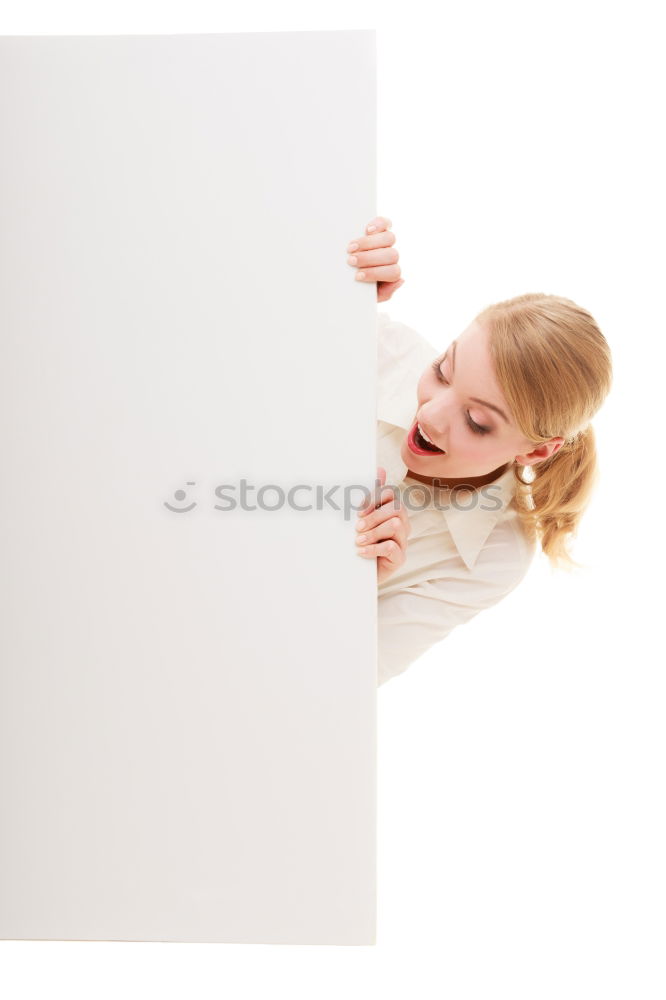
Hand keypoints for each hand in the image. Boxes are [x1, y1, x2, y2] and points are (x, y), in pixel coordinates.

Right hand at [346, 217, 404, 302]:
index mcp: (392, 273)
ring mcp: (387, 242)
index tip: (357, 276)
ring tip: (351, 248)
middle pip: (391, 255)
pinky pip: (385, 223)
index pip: (393, 272)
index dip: (375, 273)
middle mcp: (392, 257)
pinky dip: (378, 224)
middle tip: (351, 261)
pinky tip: (367, 230)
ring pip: (389, 238)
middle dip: (369, 258)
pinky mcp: (380, 229)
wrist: (353, 282)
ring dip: (368, 243)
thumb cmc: (362, 288)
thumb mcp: (372, 295)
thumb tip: (401, 280)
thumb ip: (386, 292)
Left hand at [355, 466, 410, 583]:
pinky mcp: (399, 558)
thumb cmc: (360, 540)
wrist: (356, 571)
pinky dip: (374, 549)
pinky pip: (392, 548)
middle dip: (374, 516)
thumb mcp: (361, 517)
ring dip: (374, 532)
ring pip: (396, 525)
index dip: (374, 498)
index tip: (358, 509)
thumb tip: (379, 469)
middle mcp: (401, 523)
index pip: (390, 494)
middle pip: (396, 508)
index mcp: (391, 510)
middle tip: (357, 527)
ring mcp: (402, 541)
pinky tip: (361, 552)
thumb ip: (369, 495)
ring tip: (358, 541)